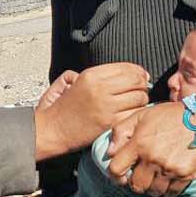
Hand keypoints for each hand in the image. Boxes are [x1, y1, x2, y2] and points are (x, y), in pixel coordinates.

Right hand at [34, 62, 149, 160]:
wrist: (53, 129)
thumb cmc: (63, 107)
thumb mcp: (72, 81)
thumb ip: (94, 74)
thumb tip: (121, 74)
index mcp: (91, 75)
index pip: (127, 67)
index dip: (139, 72)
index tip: (141, 77)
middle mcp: (99, 88)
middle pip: (137, 81)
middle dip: (142, 86)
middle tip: (140, 91)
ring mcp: (106, 106)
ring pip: (139, 97)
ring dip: (141, 100)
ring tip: (135, 103)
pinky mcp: (110, 123)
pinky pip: (134, 114)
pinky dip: (136, 114)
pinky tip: (131, 114)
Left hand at [106, 101, 195, 196]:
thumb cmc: (168, 116)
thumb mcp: (140, 115)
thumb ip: (121, 131)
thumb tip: (110, 152)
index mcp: (139, 143)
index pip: (116, 170)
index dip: (116, 175)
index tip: (122, 174)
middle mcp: (153, 158)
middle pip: (136, 186)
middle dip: (136, 183)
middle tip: (142, 175)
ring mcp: (170, 168)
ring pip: (154, 192)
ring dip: (152, 187)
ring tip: (156, 177)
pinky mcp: (185, 174)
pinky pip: (171, 193)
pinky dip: (168, 190)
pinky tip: (168, 178)